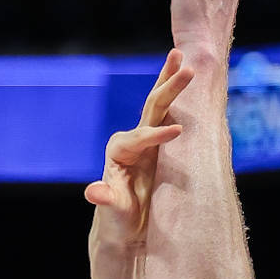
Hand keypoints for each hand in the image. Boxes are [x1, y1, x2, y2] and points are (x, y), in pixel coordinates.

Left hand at [85, 48, 192, 249]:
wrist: (124, 224)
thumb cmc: (119, 220)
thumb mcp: (113, 212)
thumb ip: (105, 200)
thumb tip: (92, 192)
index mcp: (119, 152)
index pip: (140, 138)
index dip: (157, 135)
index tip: (178, 133)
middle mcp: (131, 139)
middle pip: (151, 109)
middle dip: (168, 89)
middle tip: (187, 68)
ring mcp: (145, 138)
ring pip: (158, 103)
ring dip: (169, 79)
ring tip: (180, 54)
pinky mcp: (158, 141)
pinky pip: (169, 112)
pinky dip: (176, 93)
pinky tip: (185, 72)